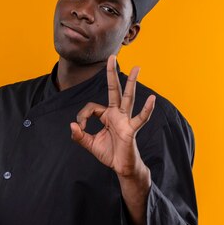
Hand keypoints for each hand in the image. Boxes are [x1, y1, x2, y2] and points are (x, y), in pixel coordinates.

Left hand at [69, 54, 154, 178]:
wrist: (121, 167)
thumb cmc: (109, 153)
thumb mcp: (90, 144)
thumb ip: (79, 135)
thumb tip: (72, 125)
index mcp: (107, 116)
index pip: (92, 108)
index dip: (82, 116)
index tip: (80, 128)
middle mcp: (117, 114)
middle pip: (114, 90)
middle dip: (111, 74)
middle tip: (112, 57)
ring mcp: (125, 120)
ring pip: (128, 98)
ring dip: (131, 82)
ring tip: (137, 67)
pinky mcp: (131, 130)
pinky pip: (140, 118)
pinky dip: (146, 109)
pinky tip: (151, 99)